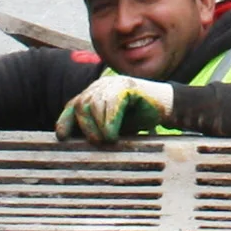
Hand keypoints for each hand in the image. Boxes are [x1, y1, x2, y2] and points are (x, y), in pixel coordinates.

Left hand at [56, 76, 174, 143]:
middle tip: (96, 142)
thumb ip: (100, 130)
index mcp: (94, 94)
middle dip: (85, 127)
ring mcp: (113, 83)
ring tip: (107, 139)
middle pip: (81, 104)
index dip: (65, 121)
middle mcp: (100, 86)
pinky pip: (112, 102)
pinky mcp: (127, 85)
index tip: (61, 137)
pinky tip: (112, 134)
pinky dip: (110, 120)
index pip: (74, 105)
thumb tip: (85, 147)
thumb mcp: (116, 126)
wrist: (168, 106)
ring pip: (95, 104)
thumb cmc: (141, 118)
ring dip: (99, 126)